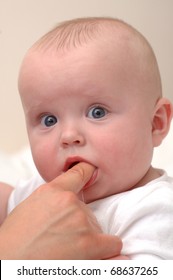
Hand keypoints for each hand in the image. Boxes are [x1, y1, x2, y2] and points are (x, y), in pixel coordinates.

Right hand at [0, 162, 122, 258]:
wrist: (9, 262)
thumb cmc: (15, 238)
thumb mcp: (30, 207)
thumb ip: (52, 198)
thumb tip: (70, 198)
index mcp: (52, 191)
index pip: (79, 173)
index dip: (87, 169)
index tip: (92, 169)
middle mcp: (69, 202)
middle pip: (87, 209)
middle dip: (80, 222)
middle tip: (63, 236)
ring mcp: (81, 221)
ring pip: (97, 227)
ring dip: (88, 237)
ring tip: (68, 249)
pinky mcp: (90, 243)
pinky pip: (113, 244)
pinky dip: (107, 249)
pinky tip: (95, 255)